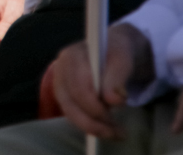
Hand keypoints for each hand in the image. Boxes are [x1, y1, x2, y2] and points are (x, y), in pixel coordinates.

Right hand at [53, 23, 153, 139]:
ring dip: (93, 127)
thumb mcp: (122, 59)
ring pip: (70, 112)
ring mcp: (60, 83)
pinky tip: (106, 128)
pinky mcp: (64, 95)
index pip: (78, 87)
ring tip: (116, 133)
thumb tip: (113, 100)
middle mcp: (60, 70)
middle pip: (71, 102)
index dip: (95, 105)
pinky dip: (89, 125)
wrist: (112, 50)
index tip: (118, 113)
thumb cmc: (116, 52)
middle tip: (119, 132)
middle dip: (95, 120)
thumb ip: (117, 77)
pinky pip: (73, 114)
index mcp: (71, 56)